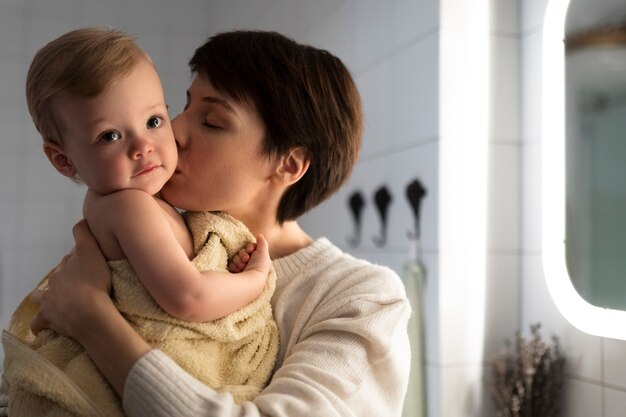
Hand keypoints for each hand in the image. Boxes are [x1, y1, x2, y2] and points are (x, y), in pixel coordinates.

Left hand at [30, 219, 111, 338]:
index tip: (90, 262)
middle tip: (80, 282)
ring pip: (41, 296)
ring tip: (53, 300)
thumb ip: (84, 233)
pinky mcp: (48, 319)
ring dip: (45, 297)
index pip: (71, 258)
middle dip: (64, 277)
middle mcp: (56, 281)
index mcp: (67, 266)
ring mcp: (50, 301)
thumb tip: (81, 219)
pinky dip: (39, 324)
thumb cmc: (94, 281)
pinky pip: (38, 322)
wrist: (89, 312)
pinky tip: (42, 326)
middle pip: (58, 276)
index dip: (80, 258)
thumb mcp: (91, 251)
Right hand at [228, 235, 270, 274]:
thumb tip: (260, 235)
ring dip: (239, 261)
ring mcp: (242, 269)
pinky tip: (238, 270)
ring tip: (243, 267)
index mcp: (258, 260)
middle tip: (246, 260)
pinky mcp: (234, 274)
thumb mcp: (264, 252)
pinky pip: (231, 264)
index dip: (250, 248)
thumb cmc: (259, 266)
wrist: (250, 280)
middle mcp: (250, 264)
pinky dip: (234, 266)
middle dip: (243, 255)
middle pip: (242, 252)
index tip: (250, 250)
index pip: (250, 248)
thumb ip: (262, 243)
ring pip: (236, 258)